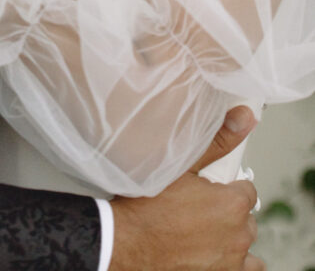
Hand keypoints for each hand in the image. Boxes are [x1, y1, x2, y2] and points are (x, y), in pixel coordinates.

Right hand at [110, 106, 263, 270]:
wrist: (127, 242)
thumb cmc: (148, 206)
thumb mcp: (180, 166)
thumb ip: (217, 142)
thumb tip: (244, 118)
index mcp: (233, 204)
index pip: (246, 189)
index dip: (226, 186)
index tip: (209, 187)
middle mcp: (238, 235)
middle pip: (245, 216)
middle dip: (228, 210)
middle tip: (200, 206)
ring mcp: (231, 260)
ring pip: (243, 243)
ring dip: (231, 235)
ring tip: (204, 228)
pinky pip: (245, 268)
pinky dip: (233, 260)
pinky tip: (213, 250)